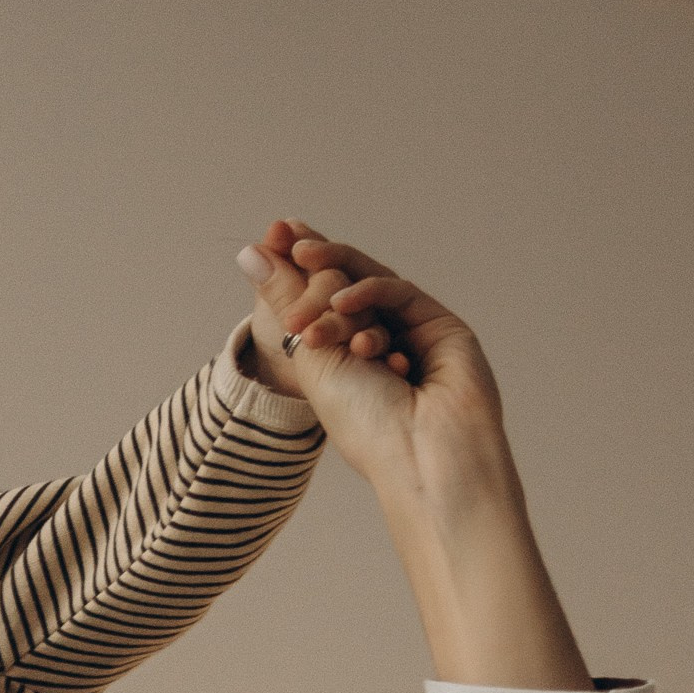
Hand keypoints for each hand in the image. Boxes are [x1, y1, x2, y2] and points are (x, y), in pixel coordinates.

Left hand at [241, 224, 588, 689]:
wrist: (421, 459)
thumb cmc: (367, 428)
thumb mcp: (310, 358)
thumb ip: (285, 300)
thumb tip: (248, 252)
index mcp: (345, 365)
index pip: (317, 305)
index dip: (294, 270)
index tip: (268, 238)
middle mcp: (381, 348)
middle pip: (345, 288)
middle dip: (313, 259)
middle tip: (283, 233)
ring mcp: (414, 337)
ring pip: (371, 286)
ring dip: (334, 271)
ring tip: (304, 259)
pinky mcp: (445, 330)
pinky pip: (401, 294)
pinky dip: (368, 290)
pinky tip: (341, 301)